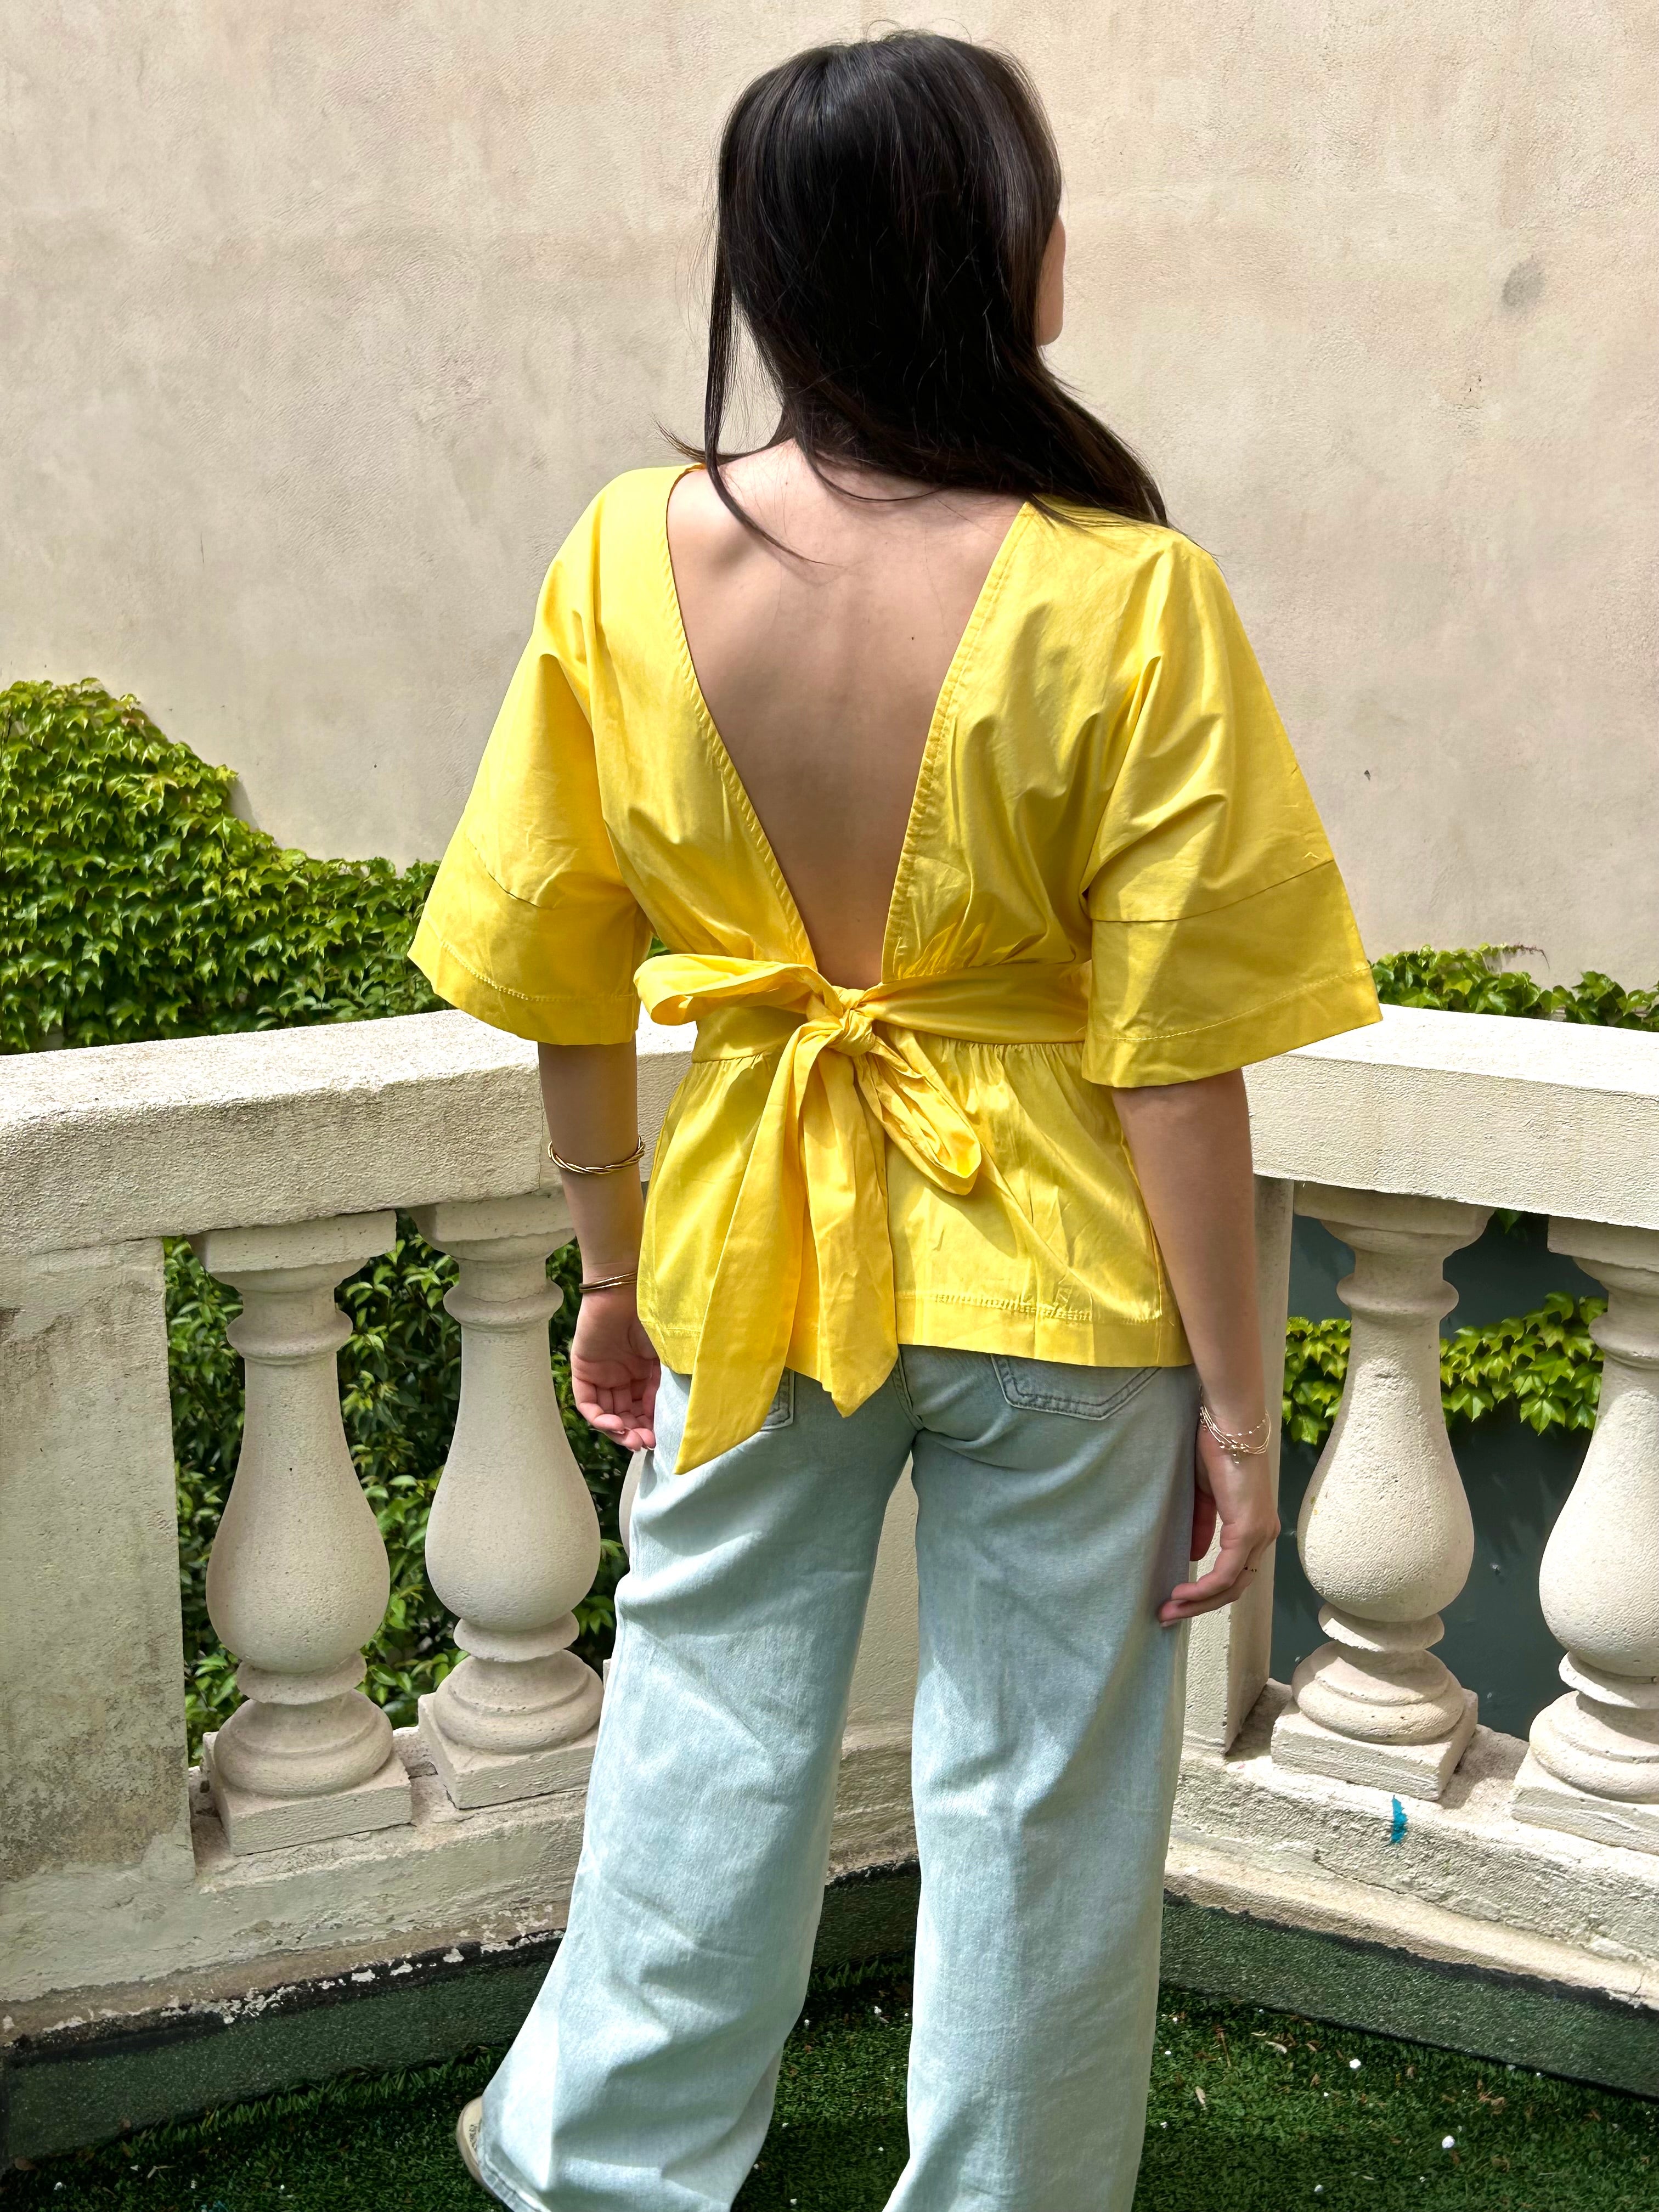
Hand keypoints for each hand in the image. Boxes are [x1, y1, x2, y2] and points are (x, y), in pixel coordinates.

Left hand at [569, 1287, 658, 1452]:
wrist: (629, 1289)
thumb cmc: (655, 1318)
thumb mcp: (666, 1359)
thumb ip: (665, 1388)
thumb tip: (670, 1421)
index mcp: (644, 1373)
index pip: (645, 1409)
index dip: (650, 1427)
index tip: (659, 1440)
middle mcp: (622, 1376)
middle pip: (626, 1415)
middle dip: (634, 1432)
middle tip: (643, 1444)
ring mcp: (602, 1373)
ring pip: (607, 1413)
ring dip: (618, 1430)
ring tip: (630, 1437)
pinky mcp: (583, 1369)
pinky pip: (587, 1402)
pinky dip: (599, 1417)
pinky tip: (613, 1424)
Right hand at [1158, 1419, 1279, 1624]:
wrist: (1227, 1426)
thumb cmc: (1215, 1449)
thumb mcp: (1205, 1495)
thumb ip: (1202, 1525)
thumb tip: (1192, 1556)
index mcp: (1255, 1526)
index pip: (1235, 1573)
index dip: (1207, 1592)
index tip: (1176, 1601)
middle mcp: (1263, 1535)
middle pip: (1235, 1587)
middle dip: (1200, 1605)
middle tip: (1168, 1615)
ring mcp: (1259, 1534)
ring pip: (1232, 1586)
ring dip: (1199, 1602)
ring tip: (1169, 1609)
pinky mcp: (1248, 1530)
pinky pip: (1227, 1573)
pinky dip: (1204, 1588)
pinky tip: (1182, 1593)